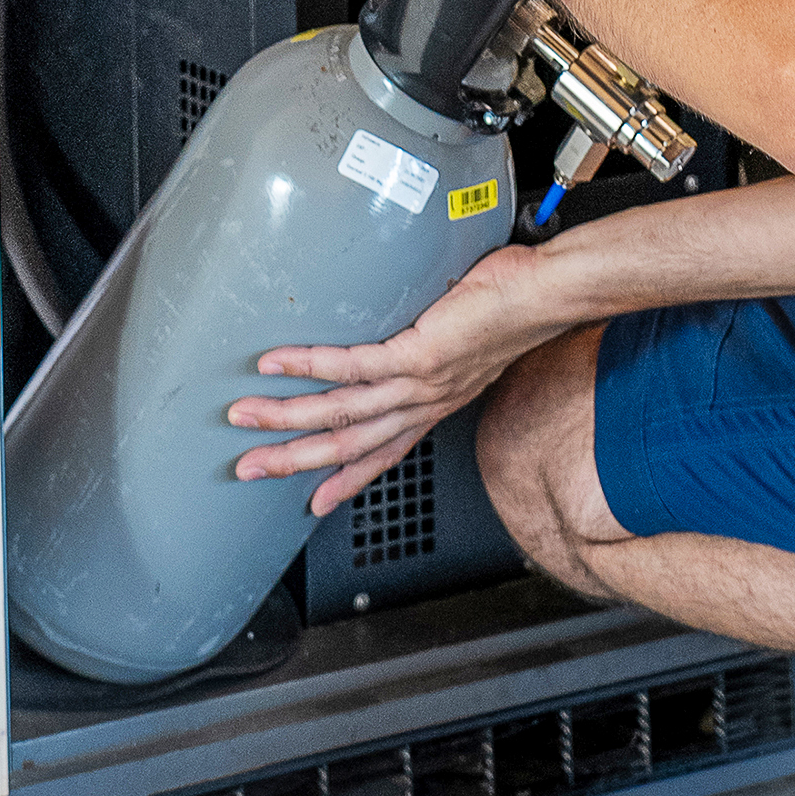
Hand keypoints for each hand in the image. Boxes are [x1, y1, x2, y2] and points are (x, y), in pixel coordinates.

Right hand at [227, 239, 567, 515]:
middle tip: (249, 467)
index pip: (382, 452)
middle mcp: (424, 403)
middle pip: (348, 444)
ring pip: (341, 413)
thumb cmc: (515, 303)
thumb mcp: (470, 340)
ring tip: (245, 414)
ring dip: (286, 417)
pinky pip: (352, 367)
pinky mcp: (418, 355)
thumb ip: (437, 345)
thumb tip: (414, 325)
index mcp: (435, 403)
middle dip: (293, 459)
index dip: (345, 479)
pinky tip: (277, 364)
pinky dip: (309, 366)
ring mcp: (419, 384)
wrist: (549, 296)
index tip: (314, 500)